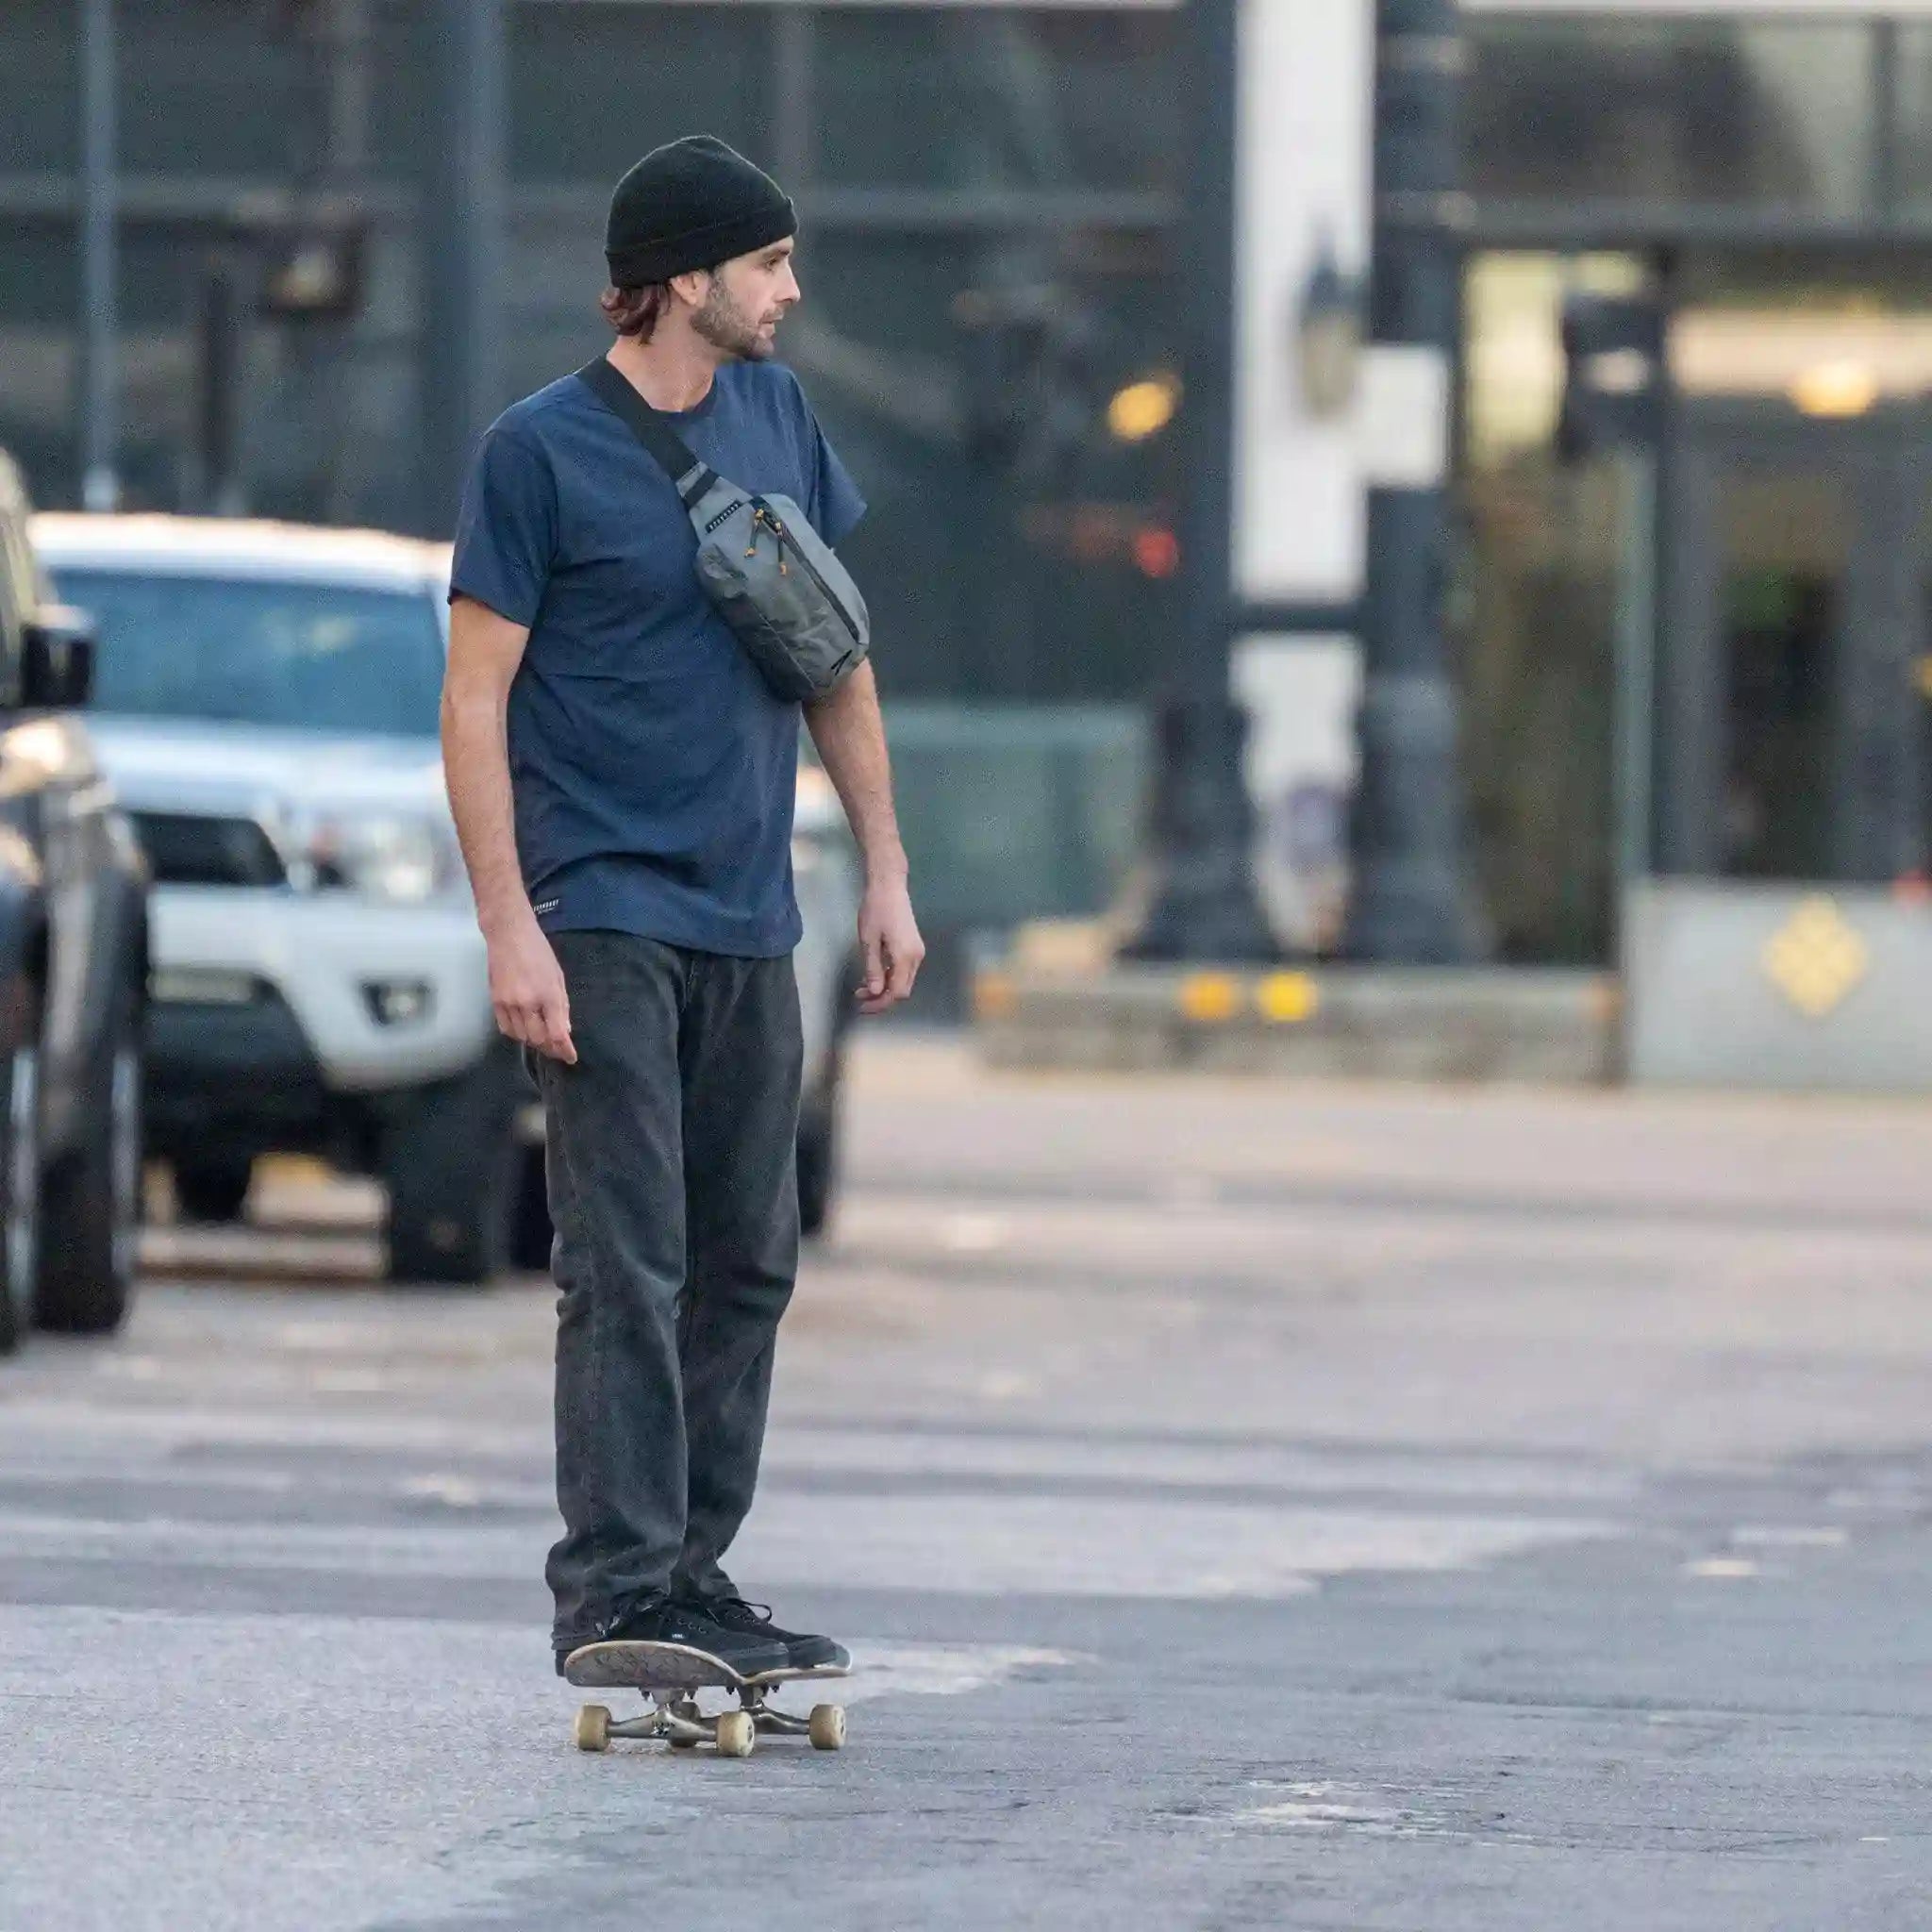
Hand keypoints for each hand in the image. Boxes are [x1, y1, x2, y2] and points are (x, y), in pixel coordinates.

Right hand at [487, 916, 576, 1062]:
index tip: (571, 1058)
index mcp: (548, 995)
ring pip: (521, 1037)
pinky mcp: (495, 1001)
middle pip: (539, 1039)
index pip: (557, 1033)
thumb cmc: (538, 951)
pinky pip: (506, 1028)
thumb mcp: (558, 976)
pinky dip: (517, 1034)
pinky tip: (525, 1030)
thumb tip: (565, 1031)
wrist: (508, 934)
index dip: (564, 1050)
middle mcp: (528, 1003)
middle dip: (550, 1049)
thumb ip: (562, 1006)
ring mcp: (508, 1003)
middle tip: (558, 1050)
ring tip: (543, 1040)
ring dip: (534, 1042)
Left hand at [855, 875, 924, 1014]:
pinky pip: (903, 970)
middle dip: (881, 999)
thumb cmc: (875, 910)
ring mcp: (917, 952)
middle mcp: (916, 957)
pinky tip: (873, 974)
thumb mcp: (868, 941)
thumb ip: (872, 968)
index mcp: (905, 956)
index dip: (880, 1004)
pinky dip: (889, 977)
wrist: (889, 886)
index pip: (896, 992)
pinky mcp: (913, 947)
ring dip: (884, 988)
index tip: (861, 1007)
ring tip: (862, 987)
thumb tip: (875, 993)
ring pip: (903, 981)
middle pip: (902, 990)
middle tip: (859, 999)